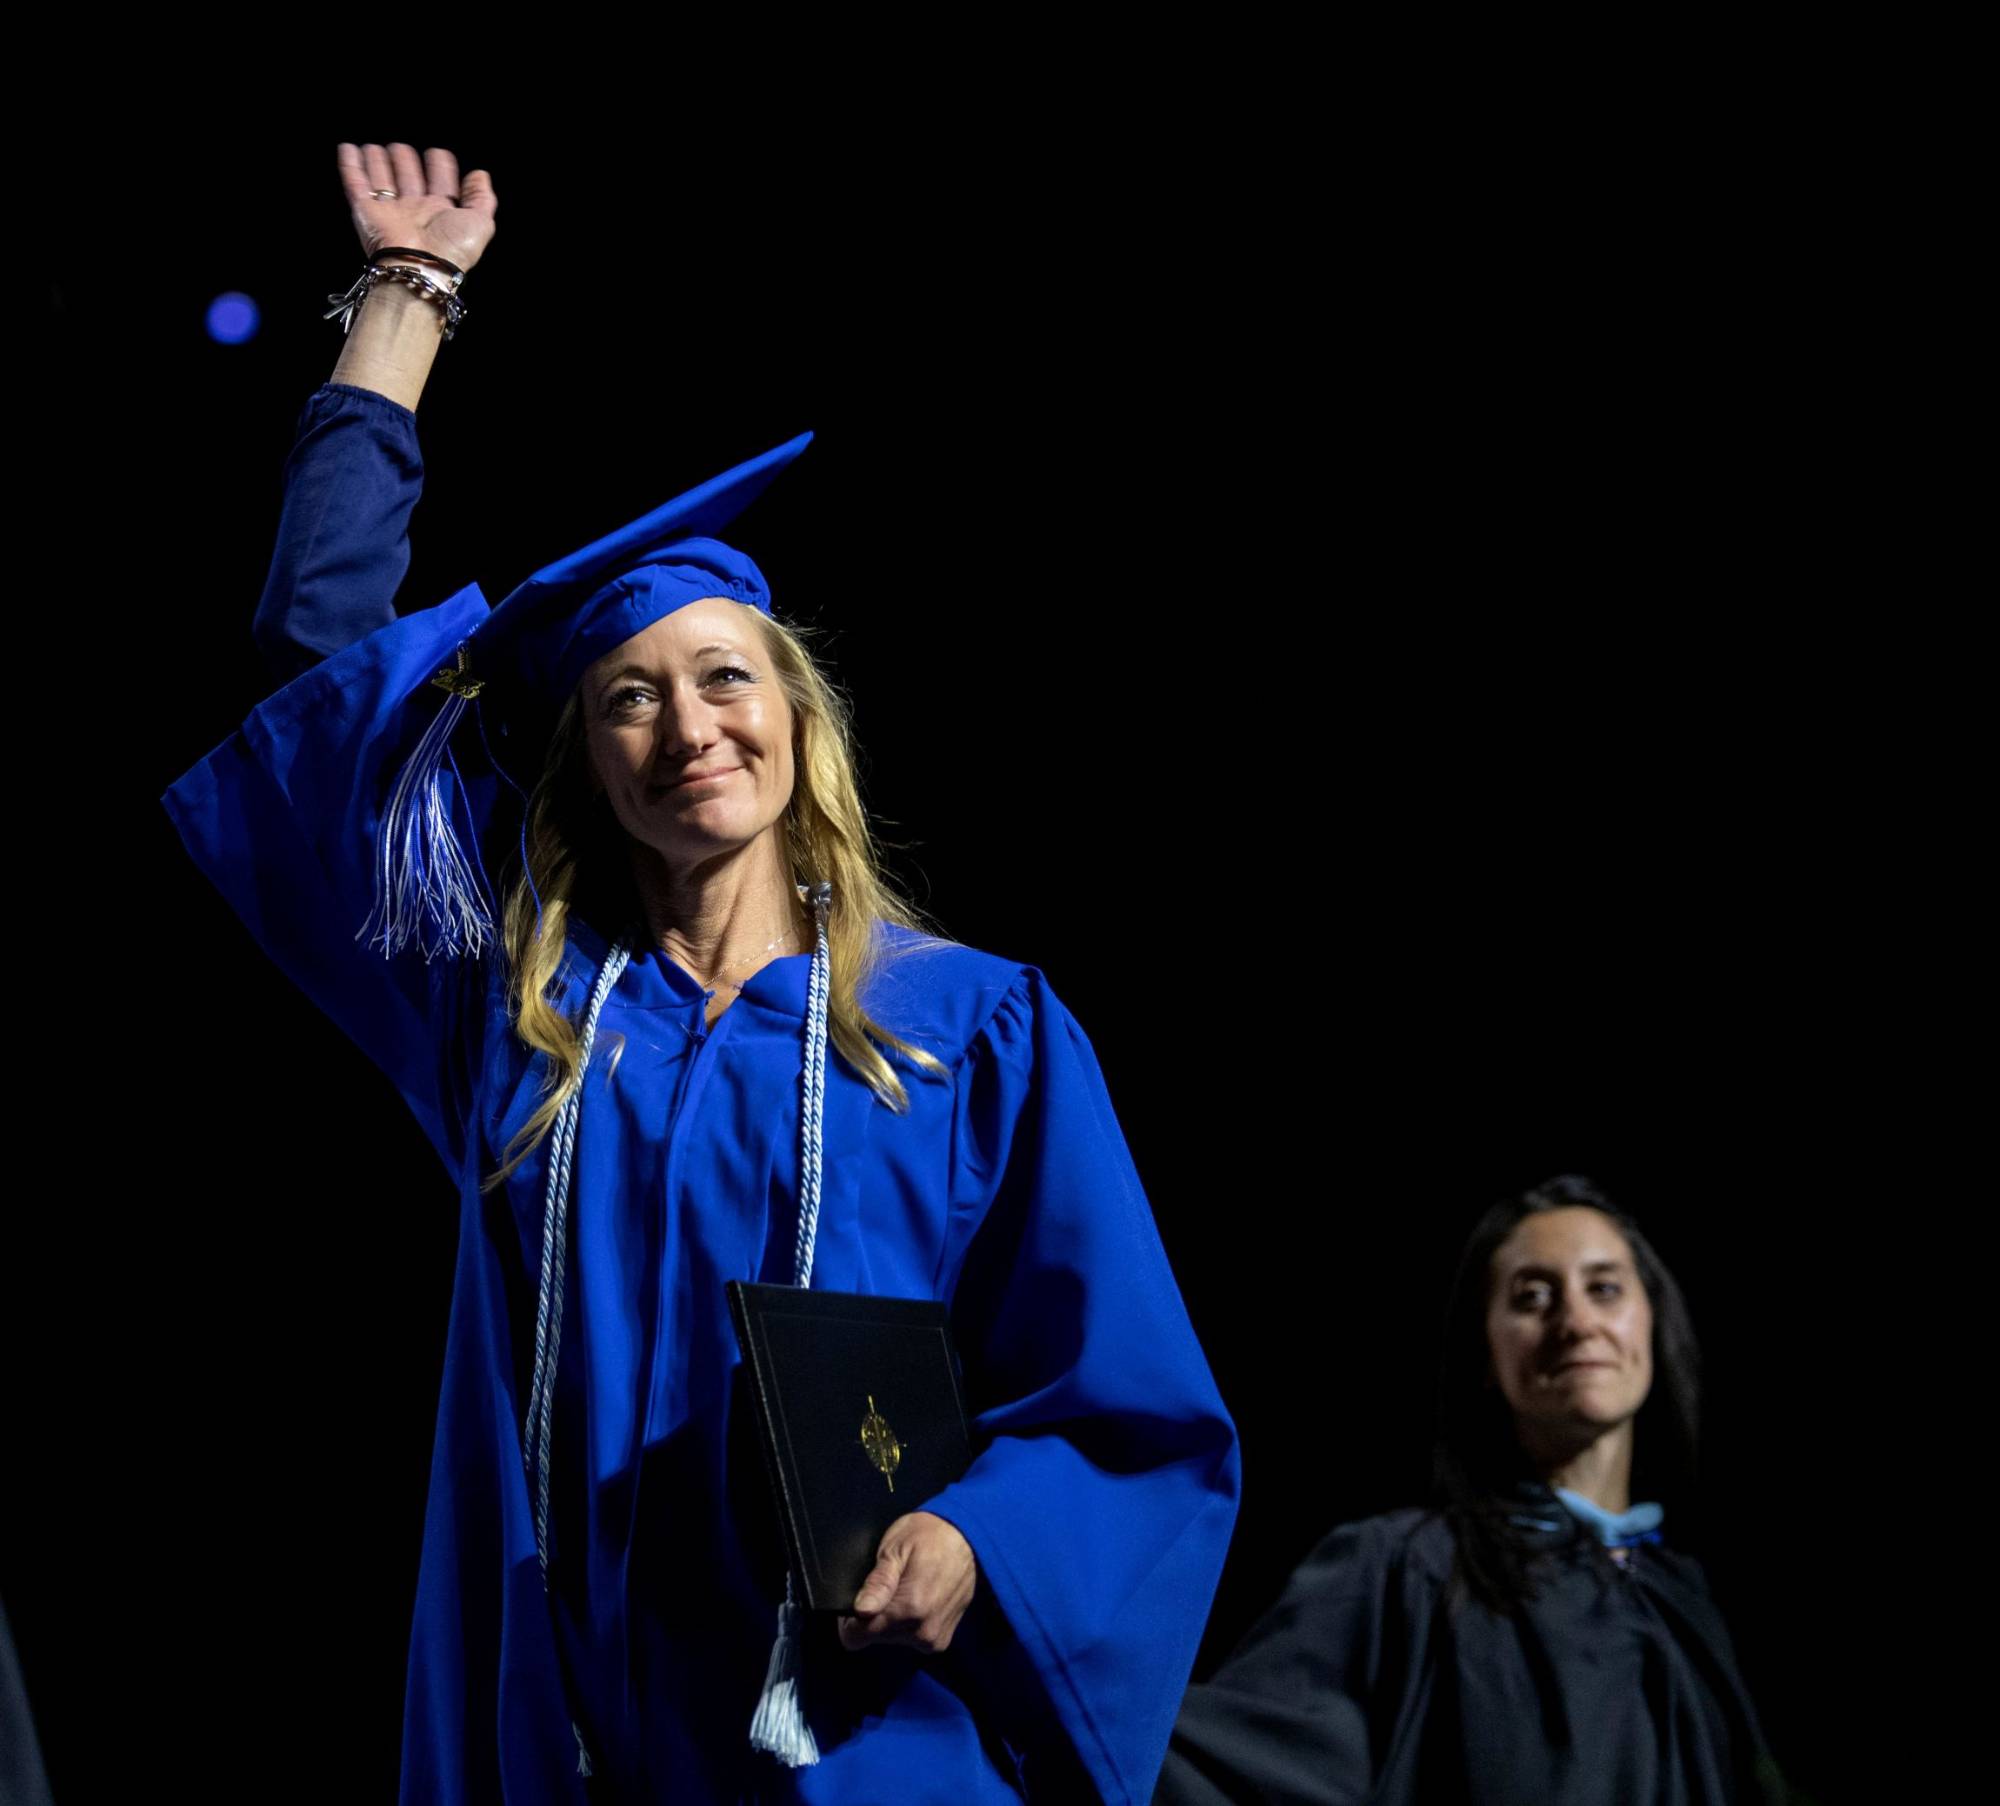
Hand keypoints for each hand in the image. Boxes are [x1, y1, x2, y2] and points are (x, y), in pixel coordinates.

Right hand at [335, 141, 496, 275]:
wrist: (420, 268)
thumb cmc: (452, 249)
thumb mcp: (480, 223)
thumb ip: (482, 198)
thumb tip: (479, 174)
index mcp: (441, 212)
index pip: (440, 183)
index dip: (440, 167)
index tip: (438, 154)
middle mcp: (415, 210)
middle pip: (408, 178)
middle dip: (405, 161)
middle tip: (401, 148)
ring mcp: (389, 211)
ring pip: (381, 179)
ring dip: (377, 161)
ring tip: (374, 147)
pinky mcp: (365, 212)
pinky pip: (355, 184)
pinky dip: (350, 166)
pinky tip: (347, 148)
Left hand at [837, 1511, 977, 1654]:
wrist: (969, 1536)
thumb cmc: (930, 1535)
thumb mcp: (895, 1548)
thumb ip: (877, 1582)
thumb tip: (860, 1611)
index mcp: (909, 1609)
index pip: (857, 1637)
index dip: (850, 1620)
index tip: (858, 1600)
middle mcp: (922, 1632)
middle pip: (875, 1638)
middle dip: (874, 1616)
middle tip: (890, 1584)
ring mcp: (934, 1639)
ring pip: (892, 1639)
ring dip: (892, 1620)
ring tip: (906, 1588)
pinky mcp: (942, 1641)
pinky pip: (911, 1639)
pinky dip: (908, 1624)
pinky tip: (919, 1599)